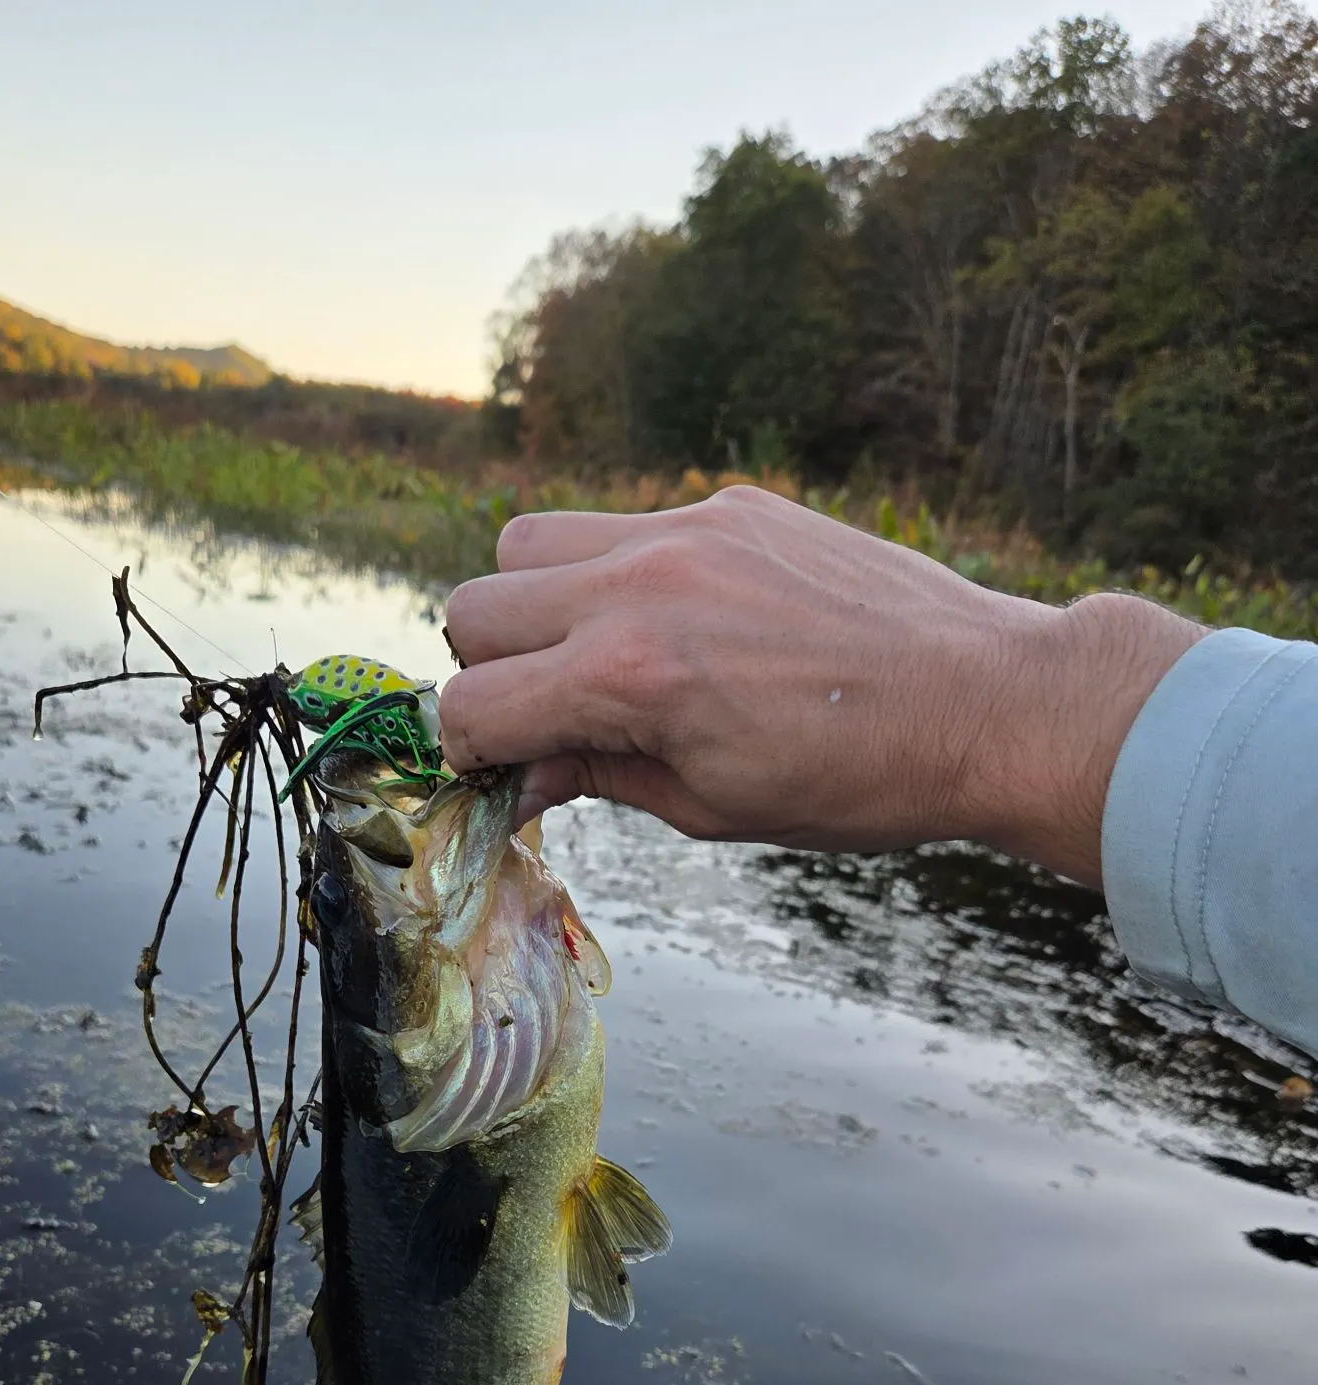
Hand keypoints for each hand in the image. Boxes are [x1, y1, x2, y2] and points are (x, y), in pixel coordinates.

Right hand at [439, 486, 1204, 886]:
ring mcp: (686, 530)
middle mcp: (639, 585)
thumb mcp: (711, 806)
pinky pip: (626, 523)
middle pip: (474, 604)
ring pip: (530, 538)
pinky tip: (687, 617)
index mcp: (629, 677)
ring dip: (535, 600)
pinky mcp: (732, 505)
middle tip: (548, 709)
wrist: (988, 700)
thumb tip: (521, 775)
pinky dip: (621, 572)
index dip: (468, 751)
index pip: (473, 704)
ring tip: (598, 649)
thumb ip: (597, 774)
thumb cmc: (858, 778)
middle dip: (490, 669)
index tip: (497, 769)